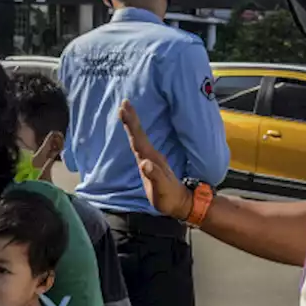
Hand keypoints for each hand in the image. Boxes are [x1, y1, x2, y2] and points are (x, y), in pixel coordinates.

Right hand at [119, 100, 192, 219]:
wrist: (181, 203)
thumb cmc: (170, 198)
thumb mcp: (162, 189)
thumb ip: (155, 176)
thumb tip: (144, 163)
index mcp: (151, 159)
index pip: (138, 139)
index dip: (131, 124)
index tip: (124, 109)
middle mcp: (151, 155)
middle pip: (139, 134)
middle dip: (131, 118)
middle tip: (125, 102)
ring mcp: (152, 158)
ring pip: (139, 137)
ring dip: (133, 124)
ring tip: (126, 111)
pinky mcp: (151, 163)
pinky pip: (140, 144)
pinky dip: (135, 135)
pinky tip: (133, 133)